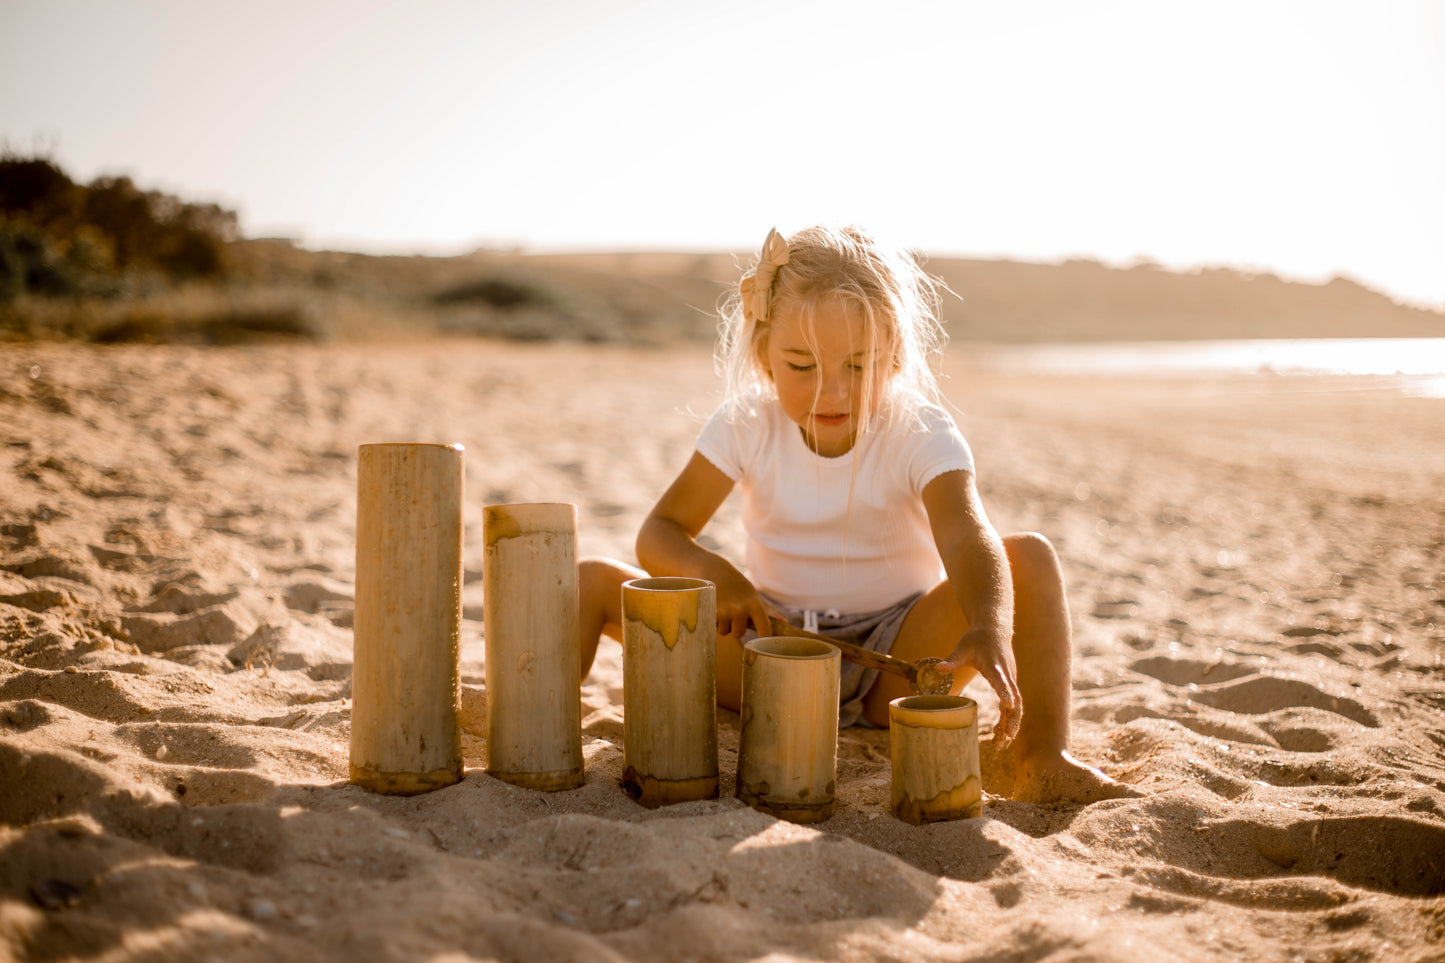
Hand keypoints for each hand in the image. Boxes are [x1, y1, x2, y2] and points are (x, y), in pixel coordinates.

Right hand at [707, 564, 770, 640]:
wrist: (714, 570)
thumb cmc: (737, 585)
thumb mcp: (753, 595)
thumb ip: (768, 610)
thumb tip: (784, 623)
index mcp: (755, 604)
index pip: (764, 629)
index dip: (764, 638)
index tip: (762, 644)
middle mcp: (741, 609)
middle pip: (739, 633)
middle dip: (735, 626)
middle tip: (732, 612)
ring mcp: (725, 611)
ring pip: (725, 632)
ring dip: (723, 624)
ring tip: (723, 608)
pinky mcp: (711, 612)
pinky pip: (714, 627)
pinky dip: (713, 621)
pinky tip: (715, 608)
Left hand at [937, 626, 1021, 744]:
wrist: (995, 630)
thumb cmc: (977, 638)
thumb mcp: (963, 647)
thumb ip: (952, 659)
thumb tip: (937, 668)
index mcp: (995, 666)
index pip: (1002, 681)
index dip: (1005, 692)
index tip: (1008, 705)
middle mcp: (1007, 675)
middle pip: (1015, 700)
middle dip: (1012, 720)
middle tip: (1006, 738)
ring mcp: (1010, 680)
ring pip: (1016, 705)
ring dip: (1011, 723)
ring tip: (1001, 743)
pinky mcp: (1009, 684)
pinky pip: (1012, 704)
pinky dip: (1007, 718)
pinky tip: (999, 732)